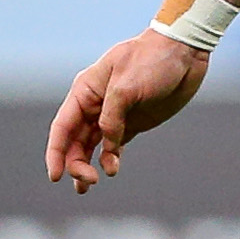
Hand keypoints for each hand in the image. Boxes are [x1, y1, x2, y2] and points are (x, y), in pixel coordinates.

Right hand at [44, 31, 210, 191]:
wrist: (184, 52)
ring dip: (87, 166)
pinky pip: (113, 147)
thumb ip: (112, 117)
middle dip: (75, 163)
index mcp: (86, 91)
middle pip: (74, 141)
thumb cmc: (152, 60)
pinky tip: (112, 169)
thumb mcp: (128, 85)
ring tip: (89, 185)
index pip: (63, 126)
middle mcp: (95, 105)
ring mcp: (113, 115)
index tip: (55, 176)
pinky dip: (109, 160)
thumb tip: (107, 145)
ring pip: (90, 147)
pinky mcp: (131, 124)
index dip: (55, 152)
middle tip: (89, 181)